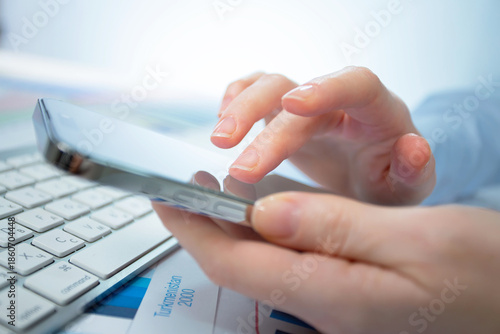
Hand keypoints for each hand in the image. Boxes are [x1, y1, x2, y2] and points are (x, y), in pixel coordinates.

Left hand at [154, 194, 499, 333]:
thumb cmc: (486, 277)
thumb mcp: (415, 240)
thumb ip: (335, 227)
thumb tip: (268, 212)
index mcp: (332, 293)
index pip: (236, 263)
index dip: (193, 230)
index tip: (166, 197)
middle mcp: (325, 304)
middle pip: (243, 266)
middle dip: (205, 227)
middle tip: (186, 187)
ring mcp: (335, 302)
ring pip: (264, 264)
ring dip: (235, 228)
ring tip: (217, 192)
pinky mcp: (348, 291)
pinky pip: (291, 263)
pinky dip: (269, 233)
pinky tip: (269, 212)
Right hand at [211, 67, 435, 204]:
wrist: (368, 185)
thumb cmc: (388, 183)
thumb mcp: (410, 188)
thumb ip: (414, 171)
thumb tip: (414, 148)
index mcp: (376, 112)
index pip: (355, 84)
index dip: (325, 89)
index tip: (294, 106)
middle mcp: (337, 102)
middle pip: (294, 90)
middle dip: (264, 122)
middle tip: (240, 164)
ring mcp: (306, 107)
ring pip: (268, 87)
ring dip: (240, 109)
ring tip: (219, 139)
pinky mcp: (282, 117)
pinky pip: (255, 92)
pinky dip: (235, 99)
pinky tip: (222, 121)